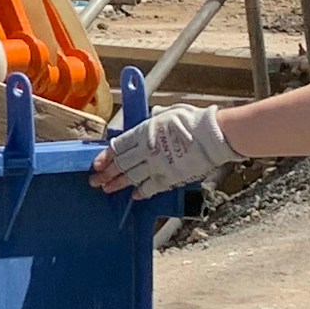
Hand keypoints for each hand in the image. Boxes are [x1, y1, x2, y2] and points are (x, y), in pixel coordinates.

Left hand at [92, 105, 231, 196]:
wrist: (213, 136)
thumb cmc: (194, 121)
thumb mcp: (169, 112)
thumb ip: (156, 117)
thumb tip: (153, 115)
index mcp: (143, 132)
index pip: (117, 146)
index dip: (105, 156)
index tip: (97, 163)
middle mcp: (146, 150)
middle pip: (121, 164)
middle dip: (106, 174)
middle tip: (96, 181)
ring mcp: (157, 165)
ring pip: (131, 177)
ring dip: (118, 184)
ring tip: (108, 189)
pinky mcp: (170, 177)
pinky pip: (151, 187)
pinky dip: (142, 192)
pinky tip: (135, 195)